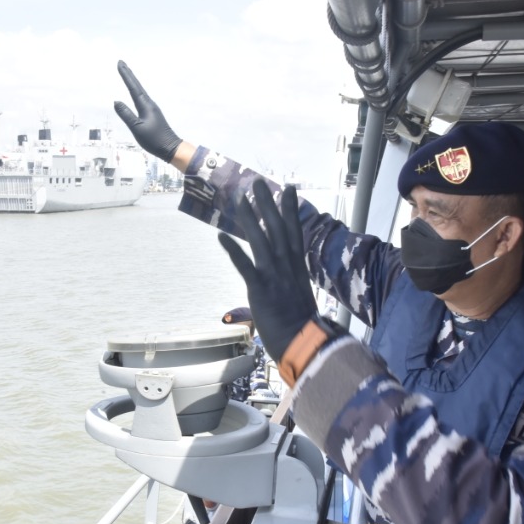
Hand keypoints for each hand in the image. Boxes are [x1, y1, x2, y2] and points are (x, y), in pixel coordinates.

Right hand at [113, 61, 183, 162]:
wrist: (170, 147)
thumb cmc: (154, 139)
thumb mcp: (137, 128)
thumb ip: (126, 114)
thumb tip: (116, 101)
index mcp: (145, 105)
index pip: (133, 87)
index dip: (126, 75)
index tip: (120, 64)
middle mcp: (149, 103)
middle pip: (137, 85)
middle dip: (129, 74)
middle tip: (121, 62)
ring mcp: (151, 108)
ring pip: (140, 90)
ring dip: (133, 81)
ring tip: (126, 73)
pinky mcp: (152, 113)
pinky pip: (141, 97)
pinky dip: (136, 90)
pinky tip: (135, 91)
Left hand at [218, 181, 317, 361]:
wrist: (303, 342)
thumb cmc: (302, 324)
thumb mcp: (300, 294)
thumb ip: (292, 279)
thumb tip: (290, 276)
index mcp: (297, 265)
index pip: (294, 230)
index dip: (290, 208)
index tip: (289, 188)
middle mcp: (286, 264)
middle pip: (276, 227)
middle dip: (267, 203)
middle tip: (258, 182)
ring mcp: (273, 274)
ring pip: (259, 239)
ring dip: (249, 217)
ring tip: (239, 198)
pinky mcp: (260, 287)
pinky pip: (244, 265)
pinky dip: (233, 249)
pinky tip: (220, 235)